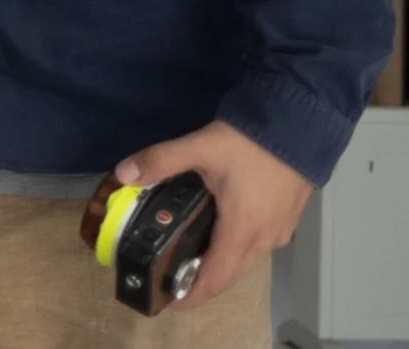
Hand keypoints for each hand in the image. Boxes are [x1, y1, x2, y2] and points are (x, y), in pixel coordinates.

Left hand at [113, 119, 310, 308]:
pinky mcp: (286, 219)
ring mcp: (279, 231)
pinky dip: (235, 250)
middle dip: (202, 283)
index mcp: (242, 230)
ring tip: (188, 258)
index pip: (216, 278)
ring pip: (246, 261)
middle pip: (231, 275)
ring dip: (220, 266)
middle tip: (171, 279)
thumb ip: (160, 160)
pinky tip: (216, 233)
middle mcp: (264, 239)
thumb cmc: (251, 142)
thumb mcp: (200, 147)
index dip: (193, 294)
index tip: (170, 301)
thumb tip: (123, 174)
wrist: (301, 124)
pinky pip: (257, 246)